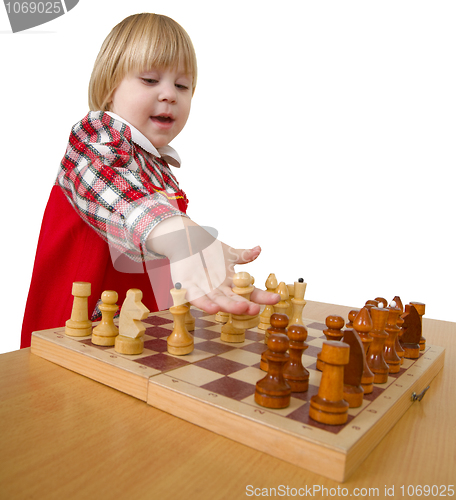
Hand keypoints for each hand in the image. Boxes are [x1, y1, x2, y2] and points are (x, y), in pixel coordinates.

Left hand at [146, 217, 279, 313]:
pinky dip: (204, 303)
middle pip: (233, 299)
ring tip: (241, 309)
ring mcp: (203, 289)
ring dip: (229, 305)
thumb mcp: (228, 253)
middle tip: (255, 309)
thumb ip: (244, 255)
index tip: (276, 299)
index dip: (262, 296)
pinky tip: (213, 308)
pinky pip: (196, 297)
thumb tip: (259, 249)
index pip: (249, 291)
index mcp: (230, 282)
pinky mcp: (187, 287)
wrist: (184, 242)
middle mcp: (218, 289)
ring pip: (218, 299)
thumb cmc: (208, 251)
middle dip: (244, 305)